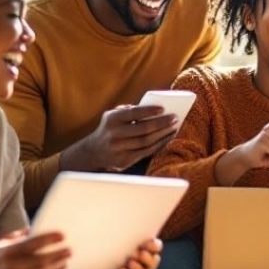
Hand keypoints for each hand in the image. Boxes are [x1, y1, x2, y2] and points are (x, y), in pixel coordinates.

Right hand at [0, 228, 69, 268]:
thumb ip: (17, 236)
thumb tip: (35, 228)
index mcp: (7, 252)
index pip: (32, 244)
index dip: (49, 239)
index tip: (62, 236)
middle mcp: (11, 268)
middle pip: (41, 261)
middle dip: (58, 255)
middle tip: (69, 250)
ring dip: (57, 267)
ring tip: (66, 260)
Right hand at [61, 103, 177, 173]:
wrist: (93, 152)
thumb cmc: (109, 129)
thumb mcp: (112, 116)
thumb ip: (129, 110)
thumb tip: (152, 107)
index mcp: (112, 119)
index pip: (133, 113)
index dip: (149, 111)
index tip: (163, 108)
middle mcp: (115, 134)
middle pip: (143, 129)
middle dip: (161, 123)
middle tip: (175, 118)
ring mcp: (120, 149)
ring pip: (147, 142)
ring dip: (163, 135)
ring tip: (174, 128)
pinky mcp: (125, 160)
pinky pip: (146, 152)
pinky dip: (159, 145)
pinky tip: (167, 138)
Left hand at [104, 239, 161, 268]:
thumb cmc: (117, 258)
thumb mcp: (121, 246)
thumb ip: (126, 237)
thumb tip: (121, 218)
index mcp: (147, 253)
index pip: (156, 248)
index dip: (154, 246)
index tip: (147, 243)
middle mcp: (147, 266)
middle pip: (153, 263)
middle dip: (146, 259)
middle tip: (137, 254)